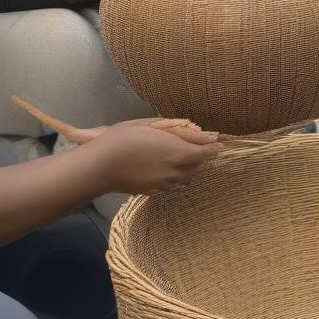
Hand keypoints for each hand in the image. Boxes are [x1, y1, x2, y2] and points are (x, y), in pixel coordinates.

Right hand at [92, 120, 222, 193]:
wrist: (99, 166)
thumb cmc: (122, 139)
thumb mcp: (150, 126)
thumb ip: (177, 131)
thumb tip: (199, 135)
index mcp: (177, 153)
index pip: (206, 153)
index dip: (215, 148)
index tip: (219, 144)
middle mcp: (175, 172)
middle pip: (197, 166)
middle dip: (200, 157)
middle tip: (196, 147)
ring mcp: (164, 184)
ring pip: (185, 177)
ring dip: (187, 167)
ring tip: (177, 156)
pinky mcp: (153, 192)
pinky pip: (171, 184)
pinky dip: (173, 176)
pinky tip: (161, 168)